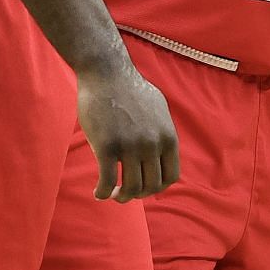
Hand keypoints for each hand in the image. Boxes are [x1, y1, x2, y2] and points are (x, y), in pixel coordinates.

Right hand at [75, 61, 177, 201]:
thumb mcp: (158, 108)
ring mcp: (130, 146)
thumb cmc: (129, 89)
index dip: (157, 187)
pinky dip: (102, 192)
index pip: (171, 176)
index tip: (145, 187)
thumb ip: (163, 131)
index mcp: (167, 136)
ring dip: (121, 197)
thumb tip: (164, 150)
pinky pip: (107, 181)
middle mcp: (152, 144)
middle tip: (125, 193)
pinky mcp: (106, 147)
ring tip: (112, 194)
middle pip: (151, 186)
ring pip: (130, 188)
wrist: (106, 72)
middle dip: (138, 194)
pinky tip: (98, 193)